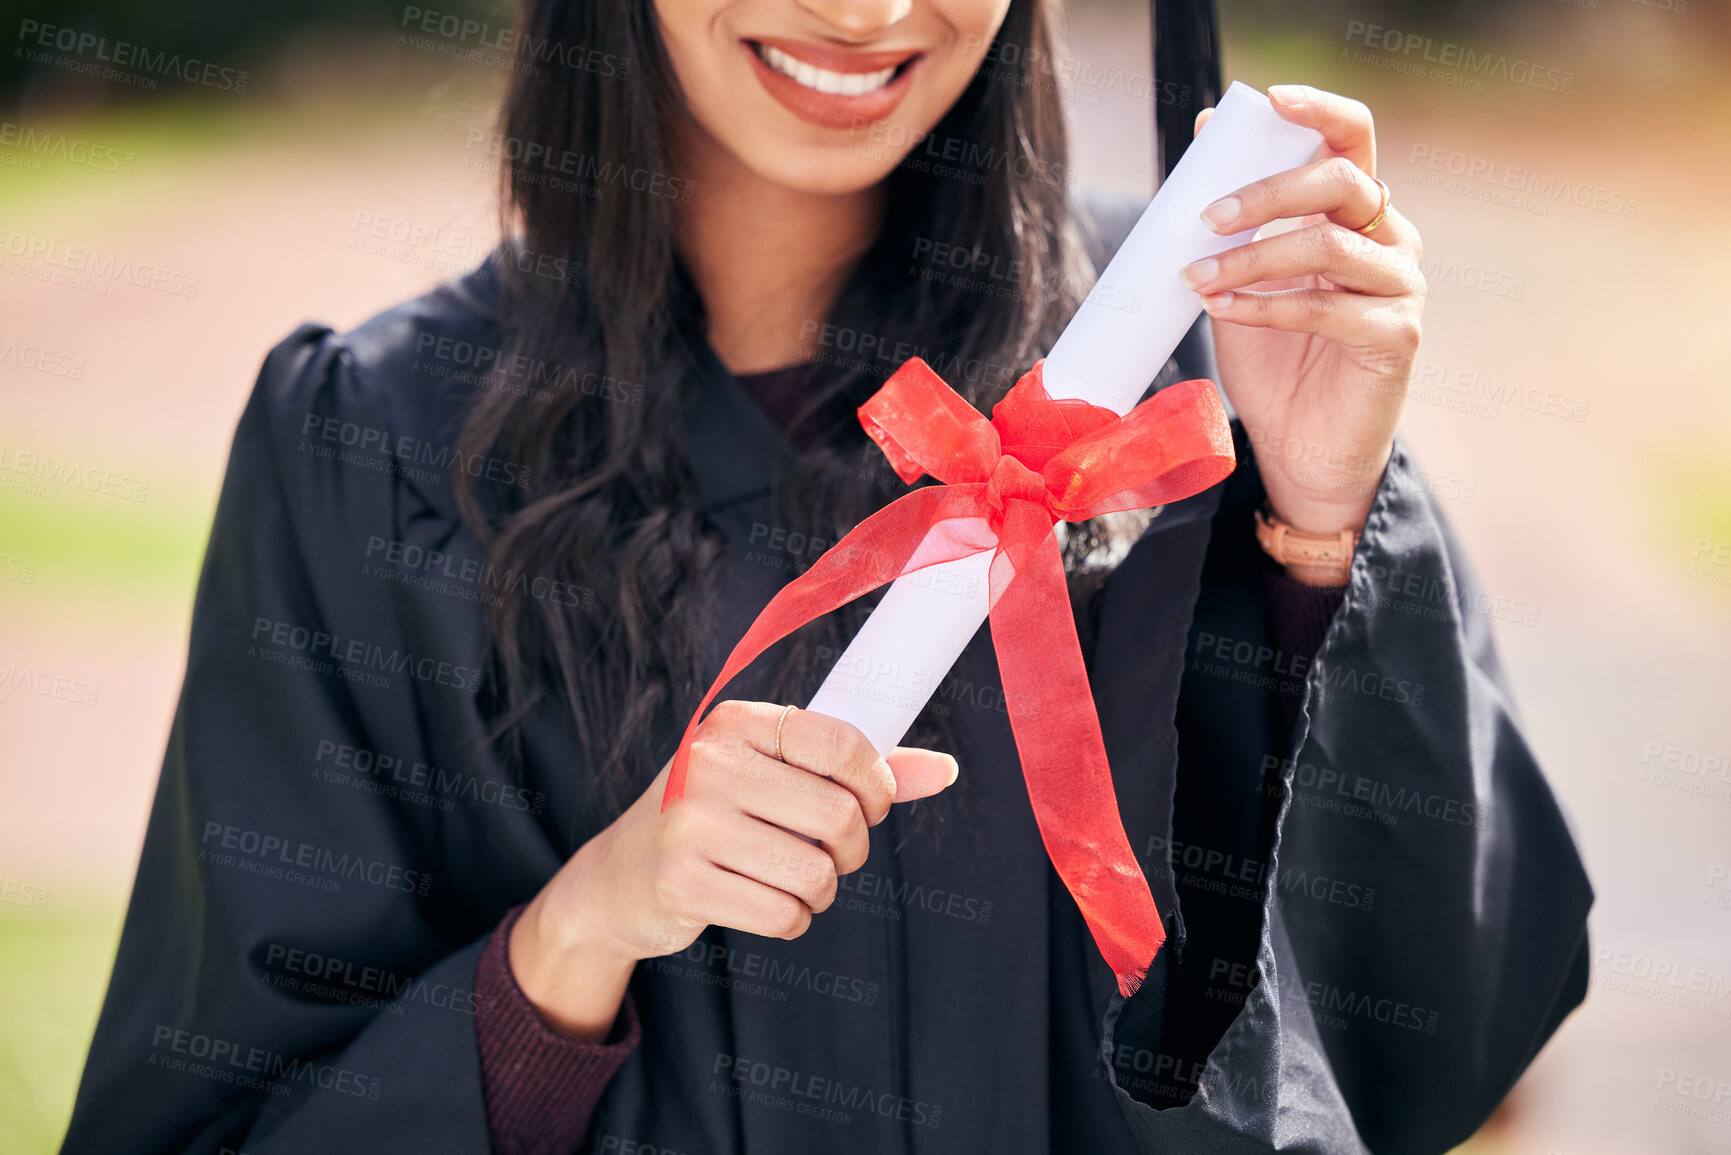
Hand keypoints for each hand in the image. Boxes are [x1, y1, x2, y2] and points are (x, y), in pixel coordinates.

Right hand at [509, 701, 957, 1040]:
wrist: (618, 878)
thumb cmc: (712, 817)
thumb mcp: (773, 776)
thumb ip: (856, 771)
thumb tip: (945, 770)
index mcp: (737, 724)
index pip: (841, 743)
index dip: (876, 784)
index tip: (872, 805)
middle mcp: (710, 764)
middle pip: (838, 814)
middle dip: (849, 848)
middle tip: (827, 853)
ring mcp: (691, 824)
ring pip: (815, 871)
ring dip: (819, 891)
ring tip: (791, 881)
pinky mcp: (681, 883)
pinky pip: (783, 913)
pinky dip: (791, 919)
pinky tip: (764, 904)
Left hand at [1181, 84, 1424, 544]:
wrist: (1298, 446)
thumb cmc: (1273, 361)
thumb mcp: (1240, 280)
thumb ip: (1232, 222)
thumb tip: (1205, 135)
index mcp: (1357, 213)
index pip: (1353, 139)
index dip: (1319, 112)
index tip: (1270, 101)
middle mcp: (1391, 239)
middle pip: (1341, 182)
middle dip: (1267, 192)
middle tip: (1207, 216)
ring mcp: (1401, 286)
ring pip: (1329, 244)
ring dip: (1252, 256)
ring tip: (1198, 275)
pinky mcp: (1397, 335)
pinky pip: (1325, 305)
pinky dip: (1265, 303)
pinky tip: (1224, 306)